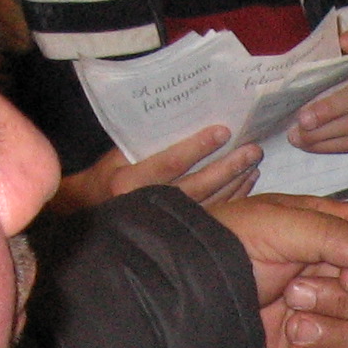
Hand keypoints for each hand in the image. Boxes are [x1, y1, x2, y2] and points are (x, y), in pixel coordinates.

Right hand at [48, 127, 260, 215]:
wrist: (93, 208)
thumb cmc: (110, 172)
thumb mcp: (118, 152)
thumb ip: (147, 141)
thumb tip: (186, 117)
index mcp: (129, 181)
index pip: (171, 162)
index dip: (197, 147)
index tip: (222, 132)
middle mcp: (149, 203)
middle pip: (198, 185)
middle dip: (228, 167)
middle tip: (253, 150)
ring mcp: (166, 221)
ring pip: (209, 202)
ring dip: (236, 182)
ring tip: (254, 163)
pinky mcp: (180, 230)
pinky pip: (214, 213)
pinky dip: (233, 198)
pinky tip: (248, 182)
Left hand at [206, 193, 347, 347]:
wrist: (181, 304)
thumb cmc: (219, 248)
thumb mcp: (272, 225)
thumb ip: (330, 233)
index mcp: (332, 235)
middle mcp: (335, 276)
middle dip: (345, 303)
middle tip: (296, 294)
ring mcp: (325, 319)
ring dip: (334, 335)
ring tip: (290, 326)